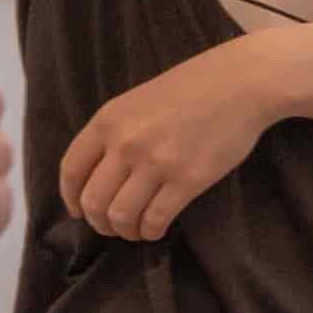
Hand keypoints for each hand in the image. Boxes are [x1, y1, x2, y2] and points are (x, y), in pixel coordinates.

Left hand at [60, 43, 284, 244]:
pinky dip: (151, 231)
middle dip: (100, 222)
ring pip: (121, 216)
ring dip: (125, 231)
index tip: (79, 211)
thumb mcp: (138, 101)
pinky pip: (155, 219)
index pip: (72, 171)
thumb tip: (97, 176)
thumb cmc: (192, 88)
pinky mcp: (187, 180)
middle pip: (94, 201)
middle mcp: (126, 144)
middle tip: (112, 226)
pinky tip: (156, 228)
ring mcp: (156, 163)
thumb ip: (114, 133)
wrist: (241, 82)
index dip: (71, 199)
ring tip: (136, 229)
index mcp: (108, 121)